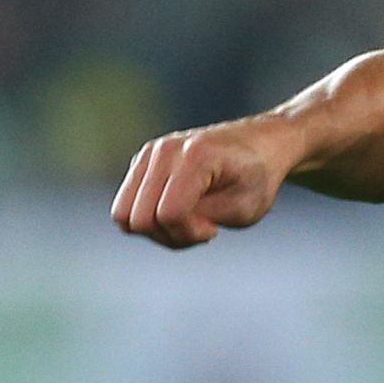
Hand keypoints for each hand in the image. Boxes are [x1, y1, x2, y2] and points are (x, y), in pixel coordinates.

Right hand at [111, 114, 303, 248]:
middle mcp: (164, 150)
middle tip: (201, 228)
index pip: (169, 214)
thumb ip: (203, 218)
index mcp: (195, 157)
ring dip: (158, 232)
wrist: (258, 146)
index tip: (214, 229)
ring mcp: (148, 154)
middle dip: (170, 236)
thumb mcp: (243, 209)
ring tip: (190, 222)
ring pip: (125, 216)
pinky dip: (152, 221)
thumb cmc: (256, 180)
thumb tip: (162, 219)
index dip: (191, 234)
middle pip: (139, 219)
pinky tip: (179, 214)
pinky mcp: (141, 163)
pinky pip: (126, 209)